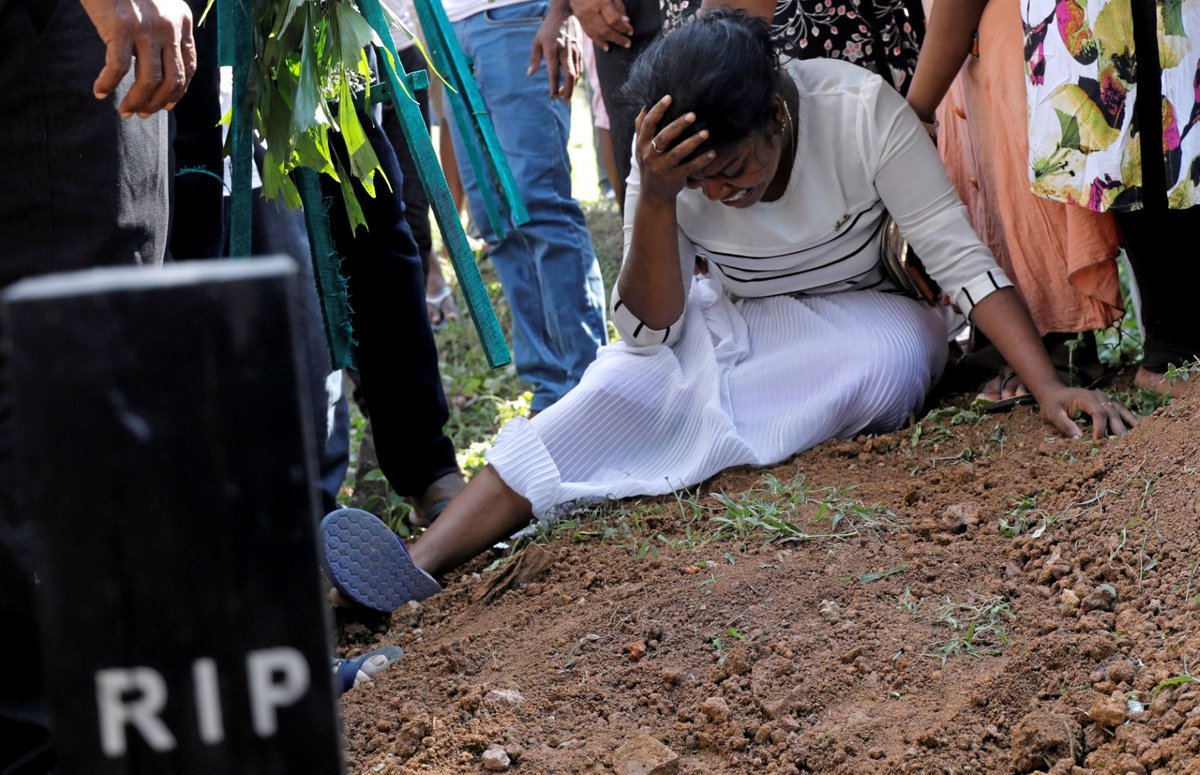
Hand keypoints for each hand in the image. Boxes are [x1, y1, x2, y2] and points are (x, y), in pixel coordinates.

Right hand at [78, 0, 195, 117]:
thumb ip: (163, 31)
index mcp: (182, 23)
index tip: (166, 105)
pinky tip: (100, 91)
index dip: (179, 92)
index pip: (188, 68)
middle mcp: (169, 28)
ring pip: (148, 80)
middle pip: (172, 80)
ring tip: (125, 111)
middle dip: (157, 103)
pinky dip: (108, 83)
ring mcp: (146, 29)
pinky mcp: (121, 28)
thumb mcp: (157, 6)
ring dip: (137, 101)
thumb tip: (157, 68)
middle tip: (142, 114)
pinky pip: (118, 68)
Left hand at [529, 14, 582, 101]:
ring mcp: (574, 52)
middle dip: (567, 91)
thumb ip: (534, 58)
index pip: (554, 73)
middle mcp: (565, 52)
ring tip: (566, 96)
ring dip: (572, 87)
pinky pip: (580, 68)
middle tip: (564, 101)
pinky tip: (571, 83)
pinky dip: (576, 78)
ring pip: (576, 74)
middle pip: (569, 76)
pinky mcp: (580, 51)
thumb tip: (530, 74)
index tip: (553, 97)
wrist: (565, 14)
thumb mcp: (537, 41)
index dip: (554, 87)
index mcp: (552, 50)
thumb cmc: (548, 29)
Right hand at [568, 0, 632, 50]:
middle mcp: (590, 11)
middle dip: (618, 38)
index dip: (623, 28)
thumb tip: (625, 21)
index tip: (630, 31)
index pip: (614, 20)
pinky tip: (606, 46)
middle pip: (605, 30)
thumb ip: (619, 6)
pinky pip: (589, 33)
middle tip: (627, 43)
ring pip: (597, 34)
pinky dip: (598, 41)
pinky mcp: (579, 19)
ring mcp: (583, 16)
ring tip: (620, 44)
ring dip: (610, 41)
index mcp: (600, 2)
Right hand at [635, 95, 715, 203]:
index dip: (658, 110)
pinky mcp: (674, 178)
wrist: (653, 196)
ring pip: (677, 153)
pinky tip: (712, 153)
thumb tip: (644, 107)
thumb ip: (641, 129)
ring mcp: (662, 168)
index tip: (669, 98)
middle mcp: (650, 156)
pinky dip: (701, 160)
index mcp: (642, 145)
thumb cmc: (650, 166)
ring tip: (706, 132)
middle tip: (693, 114)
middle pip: (663, 137)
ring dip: (692, 142)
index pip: (648, 125)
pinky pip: (689, 168)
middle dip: (678, 125)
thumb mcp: (641, 149)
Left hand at [1036, 385, 1137, 439]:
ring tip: (1135, 441)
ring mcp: (1106, 399)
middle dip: (1117, 431)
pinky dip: (1130, 420)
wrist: (1054, 392)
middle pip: (1113, 414)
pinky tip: (1138, 429)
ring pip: (1121, 412)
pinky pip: (1122, 412)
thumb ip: (1065, 425)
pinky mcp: (1109, 404)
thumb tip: (1079, 439)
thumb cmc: (1053, 404)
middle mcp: (1100, 397)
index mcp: (1087, 398)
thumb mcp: (1053, 414)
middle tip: (1122, 448)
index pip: (1099, 414)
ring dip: (1127, 426)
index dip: (1101, 429)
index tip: (1098, 443)